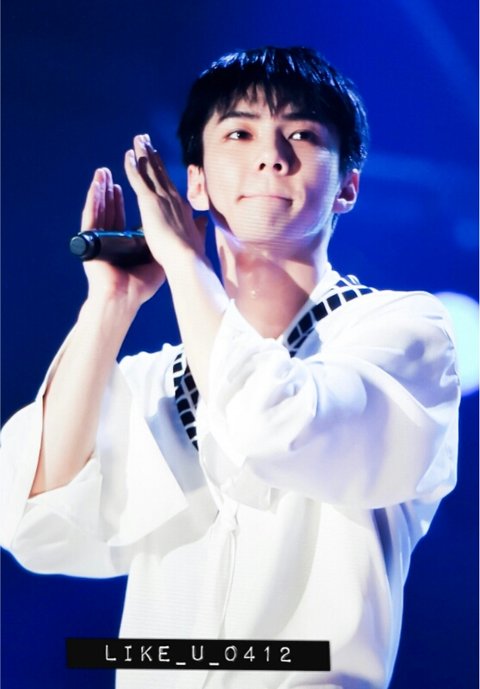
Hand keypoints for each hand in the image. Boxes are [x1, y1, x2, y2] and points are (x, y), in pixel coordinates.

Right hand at [80, 167, 165, 306]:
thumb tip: (194, 226)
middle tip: (118, 168)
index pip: (127, 214)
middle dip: (114, 188)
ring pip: (100, 208)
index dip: (132, 196)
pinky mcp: (91, 242)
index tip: (137, 179)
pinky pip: (91, 216)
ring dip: (101, 189)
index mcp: (126, 242)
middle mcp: (112, 238)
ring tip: (104, 172)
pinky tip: (96, 187)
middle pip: (112, 207)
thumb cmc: (141, 286)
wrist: (124, 299)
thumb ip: (172, 243)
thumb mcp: (160, 259)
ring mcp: (101, 239)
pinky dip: (93, 200)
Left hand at [124, 134, 206, 271]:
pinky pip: (138, 178)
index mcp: (181, 206)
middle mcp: (172, 197)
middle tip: (145, 140)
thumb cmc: (191, 254)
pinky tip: (127, 155)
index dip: (162, 169)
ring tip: (137, 139)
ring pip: (149, 170)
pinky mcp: (149, 201)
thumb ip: (199, 227)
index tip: (157, 157)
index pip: (169, 183)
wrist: (187, 258)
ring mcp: (162, 197)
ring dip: (142, 153)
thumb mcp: (197, 236)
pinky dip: (132, 166)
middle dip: (152, 155)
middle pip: (159, 171)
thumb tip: (203, 221)